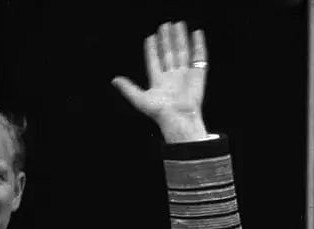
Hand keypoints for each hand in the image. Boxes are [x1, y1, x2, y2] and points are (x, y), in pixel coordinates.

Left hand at [112, 22, 209, 142]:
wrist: (180, 118)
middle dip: (166, 39)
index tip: (150, 37)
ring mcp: (185, 74)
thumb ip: (128, 88)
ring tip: (178, 25)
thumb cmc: (160, 112)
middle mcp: (172, 76)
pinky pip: (198, 56)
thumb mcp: (140, 99)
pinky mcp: (198, 74)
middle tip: (165, 25)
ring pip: (182, 52)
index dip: (152, 49)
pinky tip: (196, 34)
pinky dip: (198, 44)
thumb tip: (114, 80)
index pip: (154, 61)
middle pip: (168, 53)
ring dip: (180, 38)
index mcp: (158, 81)